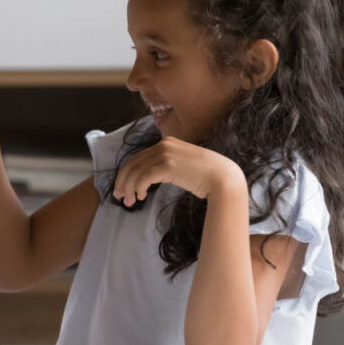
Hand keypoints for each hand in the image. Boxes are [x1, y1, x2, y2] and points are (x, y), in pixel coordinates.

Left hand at [113, 137, 246, 204]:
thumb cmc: (206, 175)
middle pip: (132, 163)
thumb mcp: (183, 164)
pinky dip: (138, 188)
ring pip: (135, 171)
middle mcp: (163, 145)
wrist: (223, 178)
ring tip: (130, 202)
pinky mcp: (167, 165)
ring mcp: (165, 154)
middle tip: (120, 197)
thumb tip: (150, 176)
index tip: (122, 188)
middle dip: (122, 181)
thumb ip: (168, 164)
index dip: (126, 173)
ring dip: (129, 188)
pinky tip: (141, 196)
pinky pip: (144, 177)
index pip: (137, 157)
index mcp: (166, 143)